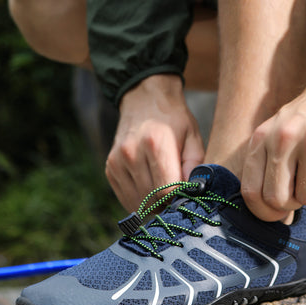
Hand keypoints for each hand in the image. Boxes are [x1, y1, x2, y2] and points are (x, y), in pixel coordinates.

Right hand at [105, 74, 204, 211]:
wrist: (144, 99)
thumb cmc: (174, 120)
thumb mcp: (193, 137)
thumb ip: (195, 166)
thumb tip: (193, 192)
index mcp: (156, 144)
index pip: (167, 190)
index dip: (179, 199)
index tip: (187, 196)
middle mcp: (132, 153)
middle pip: (151, 199)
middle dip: (167, 204)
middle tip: (178, 198)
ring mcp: (117, 161)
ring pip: (137, 202)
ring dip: (152, 205)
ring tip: (164, 195)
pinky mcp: (110, 168)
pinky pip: (125, 197)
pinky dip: (139, 201)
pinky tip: (150, 191)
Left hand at [241, 76, 305, 221]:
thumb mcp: (277, 132)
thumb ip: (267, 167)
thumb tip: (270, 213)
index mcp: (262, 137)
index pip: (250, 191)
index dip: (262, 211)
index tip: (276, 212)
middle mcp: (284, 139)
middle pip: (277, 200)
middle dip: (291, 203)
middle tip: (301, 187)